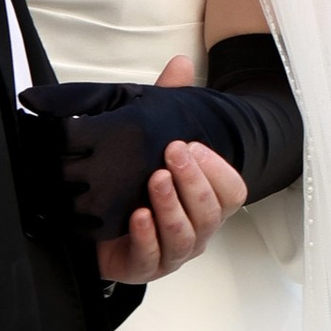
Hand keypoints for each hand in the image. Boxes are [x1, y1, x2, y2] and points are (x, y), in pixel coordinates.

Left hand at [96, 53, 246, 282]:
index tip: (193, 145)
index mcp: (206, 201)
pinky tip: (138, 216)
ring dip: (172, 206)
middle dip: (193, 181)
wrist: (98, 227)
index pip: (232, 191)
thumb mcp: (152, 141)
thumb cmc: (136, 185)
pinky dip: (147, 236)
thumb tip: (180, 64)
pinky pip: (153, 257)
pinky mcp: (144, 266)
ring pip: (186, 235)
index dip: (216, 169)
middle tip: (171, 153)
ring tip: (155, 181)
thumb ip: (170, 104)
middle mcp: (196, 228)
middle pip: (211, 212)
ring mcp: (173, 250)